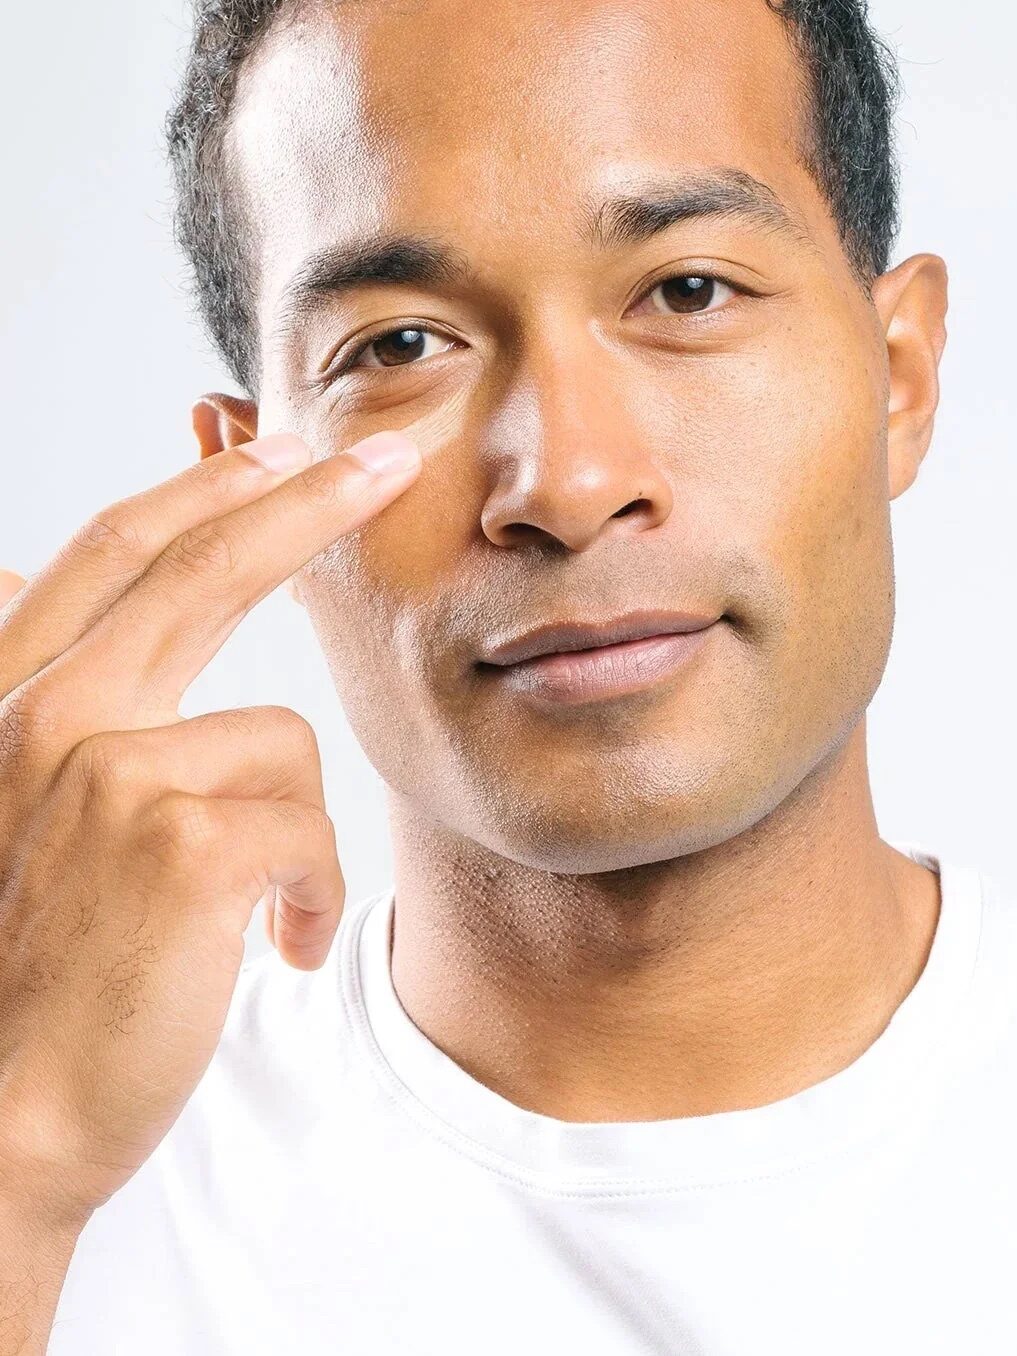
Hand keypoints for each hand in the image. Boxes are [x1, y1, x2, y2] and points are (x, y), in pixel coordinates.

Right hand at [0, 429, 420, 1230]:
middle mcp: (44, 715)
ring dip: (295, 831)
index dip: (203, 487)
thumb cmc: (31, 967)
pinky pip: (309, 827)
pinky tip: (271, 947)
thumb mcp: (9, 807)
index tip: (275, 443)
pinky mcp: (181, 842)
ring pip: (282, 741)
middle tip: (389, 458)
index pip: (115, 551)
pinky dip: (311, 893)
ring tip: (260, 910)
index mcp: (7, 700)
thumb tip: (11, 570)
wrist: (3, 1119)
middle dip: (305, 498)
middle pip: (201, 566)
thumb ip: (34, 690)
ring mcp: (108, 771)